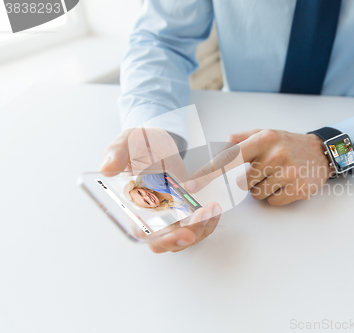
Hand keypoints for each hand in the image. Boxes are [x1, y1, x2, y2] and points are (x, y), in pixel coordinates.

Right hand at [100, 128, 221, 252]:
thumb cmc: (139, 143)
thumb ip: (117, 154)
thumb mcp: (126, 142)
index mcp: (133, 205)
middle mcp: (150, 216)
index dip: (162, 238)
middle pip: (167, 242)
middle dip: (187, 236)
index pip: (144, 233)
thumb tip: (107, 169)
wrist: (158, 140)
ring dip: (201, 228)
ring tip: (212, 208)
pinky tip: (214, 208)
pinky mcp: (183, 210)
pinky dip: (208, 221)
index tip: (183, 233)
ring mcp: (168, 215)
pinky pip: (196, 226)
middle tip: (203, 217)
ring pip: (184, 237)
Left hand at [186, 129, 331, 205]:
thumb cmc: (286, 144)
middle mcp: (276, 154)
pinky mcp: (299, 188)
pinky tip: (286, 184)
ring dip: (262, 189)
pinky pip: (272, 201)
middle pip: (241, 183)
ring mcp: (289, 172)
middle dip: (248, 180)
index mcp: (264, 139)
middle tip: (265, 170)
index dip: (208, 173)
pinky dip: (275, 196)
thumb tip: (217, 148)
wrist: (320, 153)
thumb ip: (239, 139)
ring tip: (277, 176)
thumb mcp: (264, 134)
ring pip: (256, 194)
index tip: (191, 186)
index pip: (230, 158)